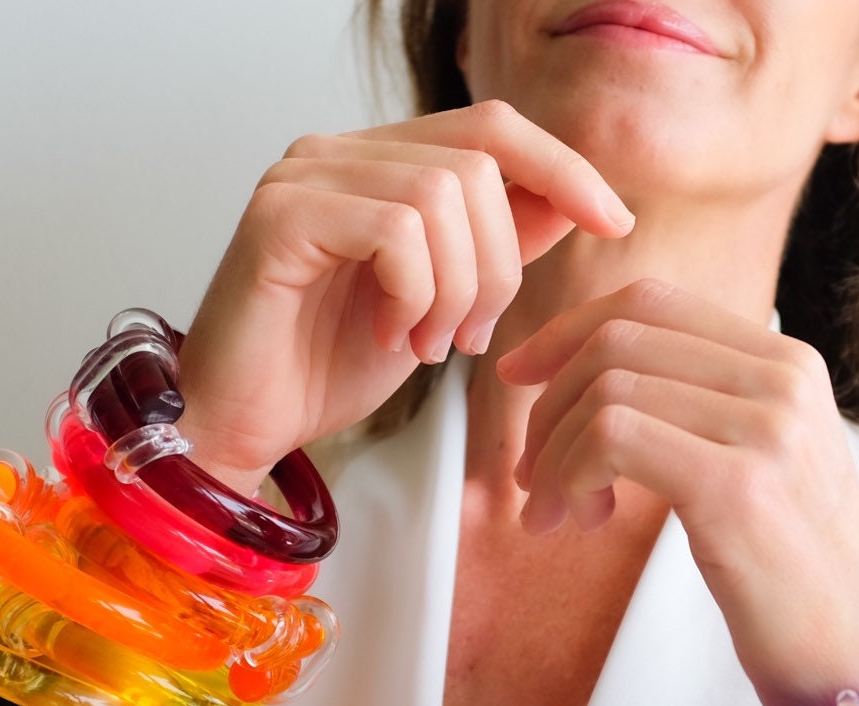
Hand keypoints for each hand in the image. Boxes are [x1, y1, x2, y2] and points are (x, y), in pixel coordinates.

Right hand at [170, 100, 634, 489]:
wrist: (243, 427)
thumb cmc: (325, 369)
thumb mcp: (440, 304)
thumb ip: (495, 246)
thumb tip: (573, 202)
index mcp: (376, 164)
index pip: (491, 126)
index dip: (563, 166)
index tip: (616, 223)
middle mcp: (335, 153)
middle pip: (478, 163)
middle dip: (502, 265)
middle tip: (469, 337)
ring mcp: (301, 178)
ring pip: (442, 194)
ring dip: (458, 288)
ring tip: (428, 344)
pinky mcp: (278, 217)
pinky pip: (394, 229)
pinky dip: (414, 293)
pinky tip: (394, 336)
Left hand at [496, 279, 858, 705]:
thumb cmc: (799, 582)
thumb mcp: (761, 469)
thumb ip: (700, 412)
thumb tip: (590, 380)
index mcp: (789, 365)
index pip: (651, 302)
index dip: (568, 333)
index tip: (522, 381)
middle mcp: (784, 381)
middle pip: (618, 338)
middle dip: (548, 404)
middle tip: (530, 476)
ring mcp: (766, 430)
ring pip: (606, 390)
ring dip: (552, 454)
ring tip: (555, 513)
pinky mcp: (737, 488)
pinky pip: (612, 438)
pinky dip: (568, 476)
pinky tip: (577, 521)